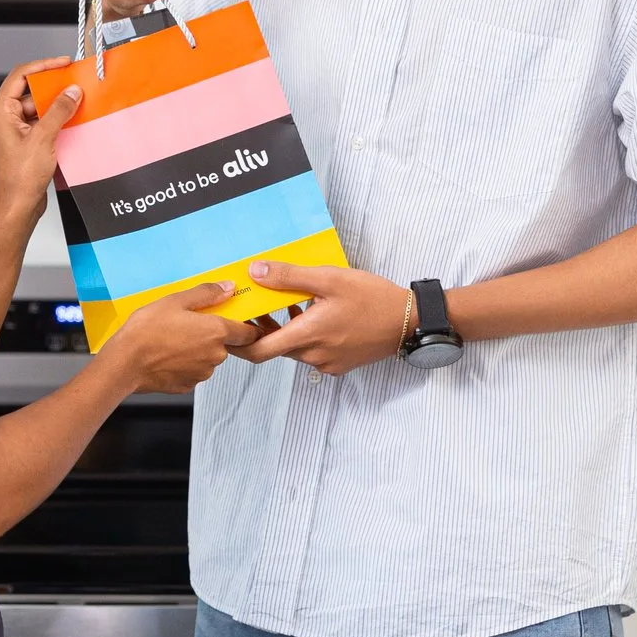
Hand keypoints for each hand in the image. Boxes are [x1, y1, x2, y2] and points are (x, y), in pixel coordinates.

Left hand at [0, 57, 79, 227]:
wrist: (17, 204)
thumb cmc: (20, 177)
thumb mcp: (44, 138)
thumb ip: (59, 111)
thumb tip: (71, 92)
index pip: (21, 75)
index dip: (44, 66)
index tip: (63, 63)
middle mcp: (1, 117)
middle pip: (29, 91)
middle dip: (53, 88)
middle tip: (74, 84)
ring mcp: (10, 129)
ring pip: (35, 107)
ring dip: (55, 106)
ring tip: (76, 103)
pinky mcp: (20, 140)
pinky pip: (37, 121)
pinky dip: (53, 119)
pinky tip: (69, 120)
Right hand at [103, 281, 256, 393]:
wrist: (124, 363)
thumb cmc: (146, 331)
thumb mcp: (175, 301)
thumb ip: (207, 294)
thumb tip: (228, 288)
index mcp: (216, 332)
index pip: (249, 333)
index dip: (246, 326)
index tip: (239, 321)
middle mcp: (214, 356)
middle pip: (224, 344)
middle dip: (211, 335)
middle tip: (188, 324)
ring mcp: (202, 373)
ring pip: (207, 358)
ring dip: (197, 350)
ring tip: (172, 339)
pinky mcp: (187, 385)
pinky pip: (192, 371)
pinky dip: (184, 364)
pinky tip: (166, 354)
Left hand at [232, 263, 413, 375]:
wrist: (409, 321)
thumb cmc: (372, 299)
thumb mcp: (330, 279)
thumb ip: (290, 277)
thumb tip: (256, 271)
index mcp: (308, 336)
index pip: (258, 352)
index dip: (237, 343)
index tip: (227, 328)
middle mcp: (314, 355)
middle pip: (275, 347)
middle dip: (262, 328)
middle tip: (255, 304)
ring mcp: (327, 363)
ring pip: (293, 348)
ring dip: (285, 328)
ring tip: (286, 300)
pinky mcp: (339, 364)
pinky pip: (311, 351)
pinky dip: (304, 334)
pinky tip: (311, 311)